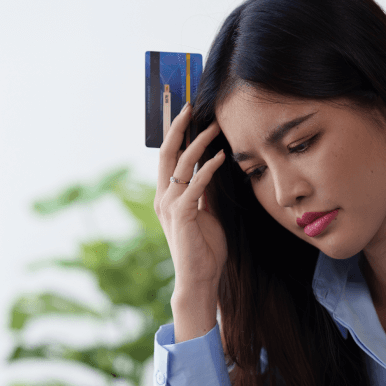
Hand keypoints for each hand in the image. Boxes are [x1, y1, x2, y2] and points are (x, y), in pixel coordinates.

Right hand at [154, 103, 226, 341]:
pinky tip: (221, 158)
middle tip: (192, 107)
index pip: (168, 156)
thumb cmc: (205, 248)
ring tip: (215, 127)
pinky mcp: (181, 216)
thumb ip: (206, 190)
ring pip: (181, 165)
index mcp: (167, 195)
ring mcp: (170, 206)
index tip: (187, 112)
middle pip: (168, 153)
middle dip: (179, 127)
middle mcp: (163, 197)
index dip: (175, 132)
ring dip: (199, 143)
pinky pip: (194, 186)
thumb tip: (214, 165)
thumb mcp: (207, 212)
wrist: (199, 279)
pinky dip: (208, 169)